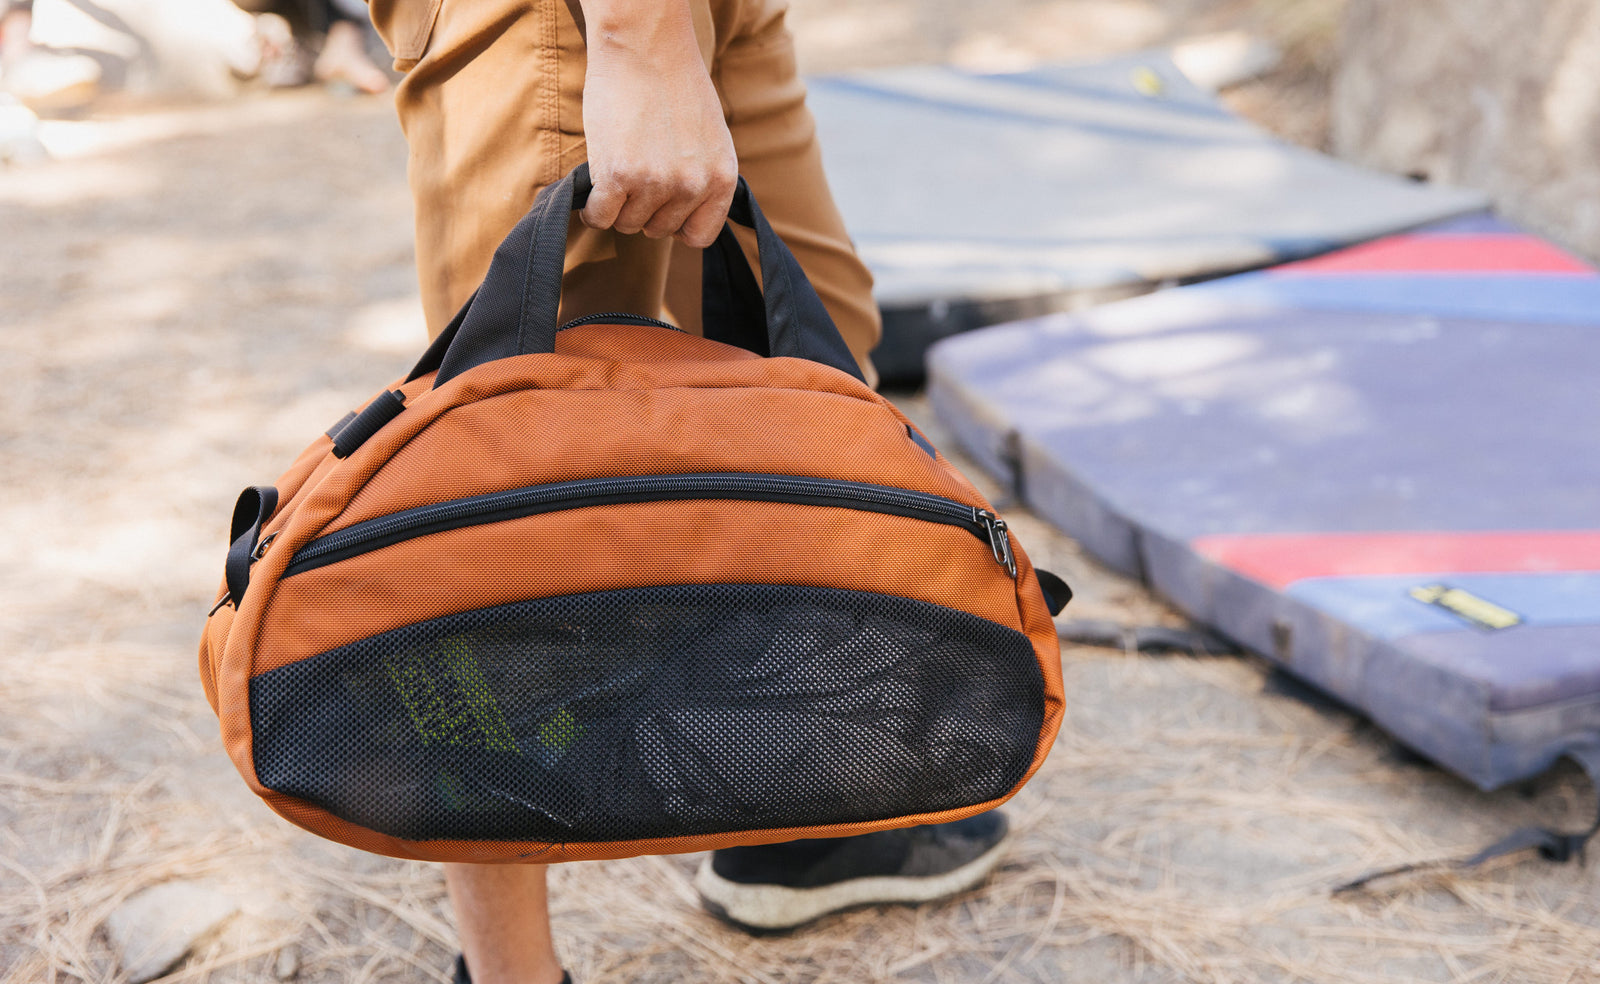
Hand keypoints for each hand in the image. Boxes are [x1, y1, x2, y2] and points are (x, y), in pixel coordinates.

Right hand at [577, 0, 737, 248]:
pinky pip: (600, 217)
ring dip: (617, 204)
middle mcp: (693, 185)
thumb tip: (685, 213)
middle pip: (658, 230)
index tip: (662, 206)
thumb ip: (703, 175)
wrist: (644, 44)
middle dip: (643, 208)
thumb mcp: (709, 136)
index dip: (676, 224)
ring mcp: (656, 182)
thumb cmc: (672, 83)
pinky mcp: (619, 176)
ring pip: (628, 224)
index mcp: (721, 178)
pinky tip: (596, 185)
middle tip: (635, 170)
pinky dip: (592, 208)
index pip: (699, 235)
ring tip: (618, 165)